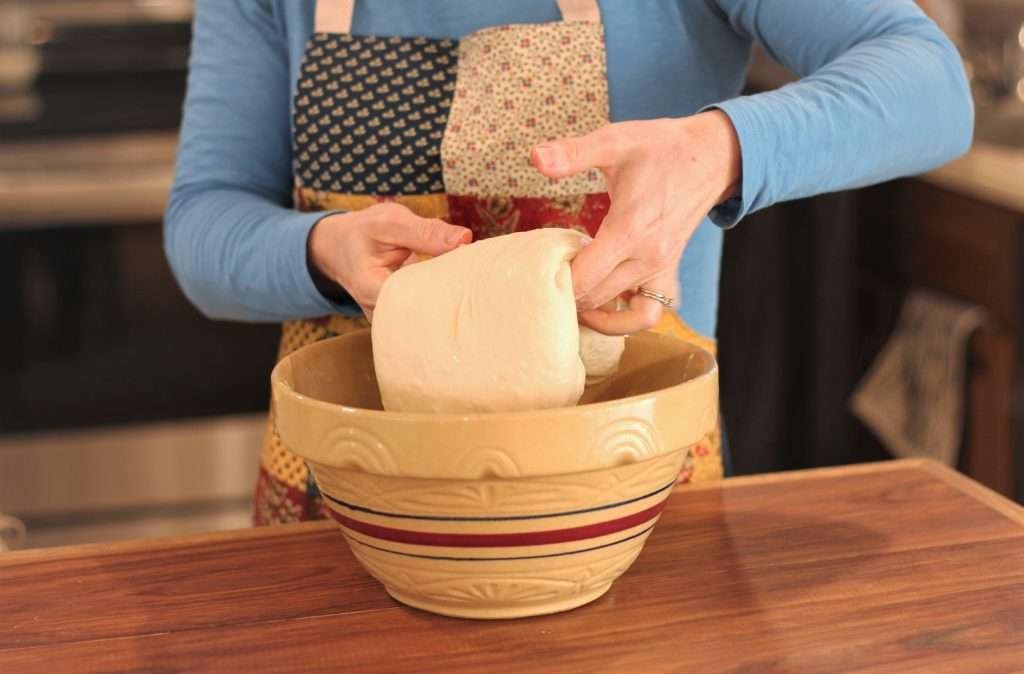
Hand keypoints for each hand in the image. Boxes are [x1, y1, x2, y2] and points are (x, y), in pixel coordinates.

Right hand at [308, 202, 471, 316]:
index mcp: (373, 292)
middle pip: (429, 314)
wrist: (340, 247)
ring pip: (431, 315)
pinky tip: (458, 283)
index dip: (449, 287)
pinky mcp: (404, 317)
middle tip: (477, 275)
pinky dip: (445, 296)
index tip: (470, 272)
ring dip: (451, 296)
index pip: (421, 301)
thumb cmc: (363, 233)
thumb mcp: (390, 222)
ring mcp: (393, 320)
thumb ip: (426, 231)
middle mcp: (383, 314)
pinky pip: (430, 311)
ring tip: (469, 279)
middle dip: (455, 295)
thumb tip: (465, 239)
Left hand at [531, 111, 740, 333]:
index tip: (536, 266)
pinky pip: (648, 314)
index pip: (584, 276)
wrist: (711, 156)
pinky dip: (625, 320)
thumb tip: (536, 157)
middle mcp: (647, 257)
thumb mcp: (615, 141)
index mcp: (629, 229)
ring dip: (591, 310)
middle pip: (596, 298)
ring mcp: (660, 269)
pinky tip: (602, 306)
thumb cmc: (660, 147)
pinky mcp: (668, 273)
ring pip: (621, 314)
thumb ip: (574, 153)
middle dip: (565, 294)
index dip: (554, 278)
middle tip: (542, 278)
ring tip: (568, 296)